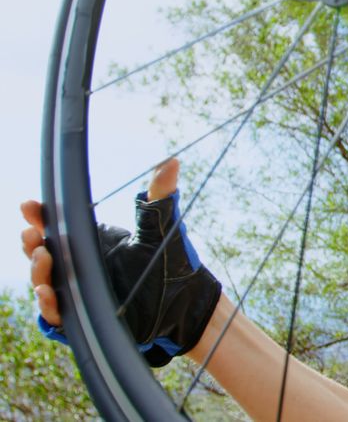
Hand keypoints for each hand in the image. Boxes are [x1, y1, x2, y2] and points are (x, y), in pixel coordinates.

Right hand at [24, 158, 221, 366]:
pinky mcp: (86, 318)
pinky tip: (47, 292)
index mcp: (91, 242)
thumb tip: (172, 161)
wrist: (185, 300)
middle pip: (43, 253)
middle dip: (33, 243)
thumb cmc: (171, 261)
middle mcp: (80, 267)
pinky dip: (48, 305)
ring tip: (43, 257)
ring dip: (38, 270)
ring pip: (45, 281)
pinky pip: (57, 314)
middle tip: (34, 234)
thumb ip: (160, 195)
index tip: (30, 205)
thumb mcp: (161, 227)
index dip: (39, 216)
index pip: (56, 226)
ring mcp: (81, 292)